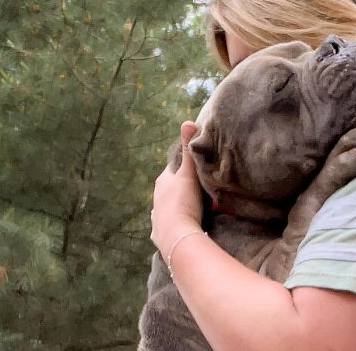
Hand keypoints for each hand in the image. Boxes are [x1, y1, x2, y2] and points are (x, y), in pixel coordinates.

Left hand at [151, 121, 204, 257]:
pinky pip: (166, 226)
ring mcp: (156, 217)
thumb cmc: (183, 202)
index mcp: (162, 182)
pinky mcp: (159, 234)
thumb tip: (188, 121)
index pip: (173, 170)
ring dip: (177, 207)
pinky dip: (173, 225)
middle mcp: (156, 198)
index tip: (196, 170)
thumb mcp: (188, 173)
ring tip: (192, 209)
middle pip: (170, 189)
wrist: (177, 236)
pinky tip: (180, 227)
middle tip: (199, 191)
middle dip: (181, 189)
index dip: (184, 169)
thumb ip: (189, 149)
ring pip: (167, 207)